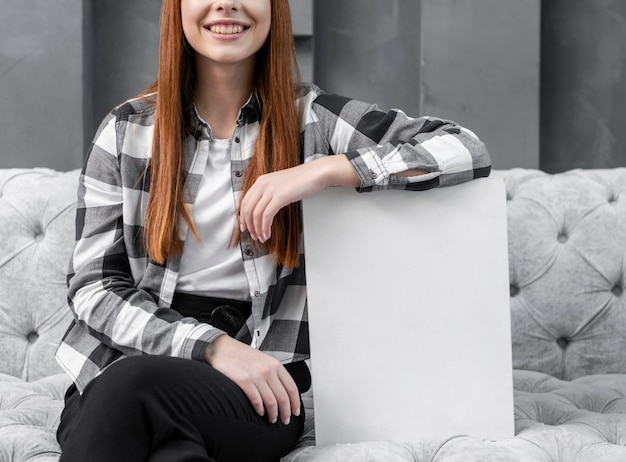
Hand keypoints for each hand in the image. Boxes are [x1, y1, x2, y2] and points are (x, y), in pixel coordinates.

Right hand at [204, 335, 300, 424]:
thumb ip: (273, 374)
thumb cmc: (241, 355)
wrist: (223, 348)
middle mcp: (268, 370)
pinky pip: (256, 401)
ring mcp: (256, 375)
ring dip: (273, 414)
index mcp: (275, 365)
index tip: (295, 411)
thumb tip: (283, 392)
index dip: (295, 403)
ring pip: (271, 401)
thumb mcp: (263, 360)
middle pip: (283, 397)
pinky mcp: (243, 381)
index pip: (291, 387)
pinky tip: (260, 412)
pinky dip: (260, 410)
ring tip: (272, 419)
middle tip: (285, 420)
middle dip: (285, 412)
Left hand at [239, 155, 359, 241]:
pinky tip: (268, 233)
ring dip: (257, 229)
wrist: (315, 173)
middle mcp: (263, 184)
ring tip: (262, 237)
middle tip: (253, 235)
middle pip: (247, 209)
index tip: (245, 226)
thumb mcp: (280, 184)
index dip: (242, 217)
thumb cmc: (302, 180)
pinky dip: (265, 227)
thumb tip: (264, 208)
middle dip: (249, 225)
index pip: (245, 201)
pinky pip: (266, 216)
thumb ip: (269, 193)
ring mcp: (270, 189)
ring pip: (256, 214)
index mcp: (261, 181)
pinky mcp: (279, 196)